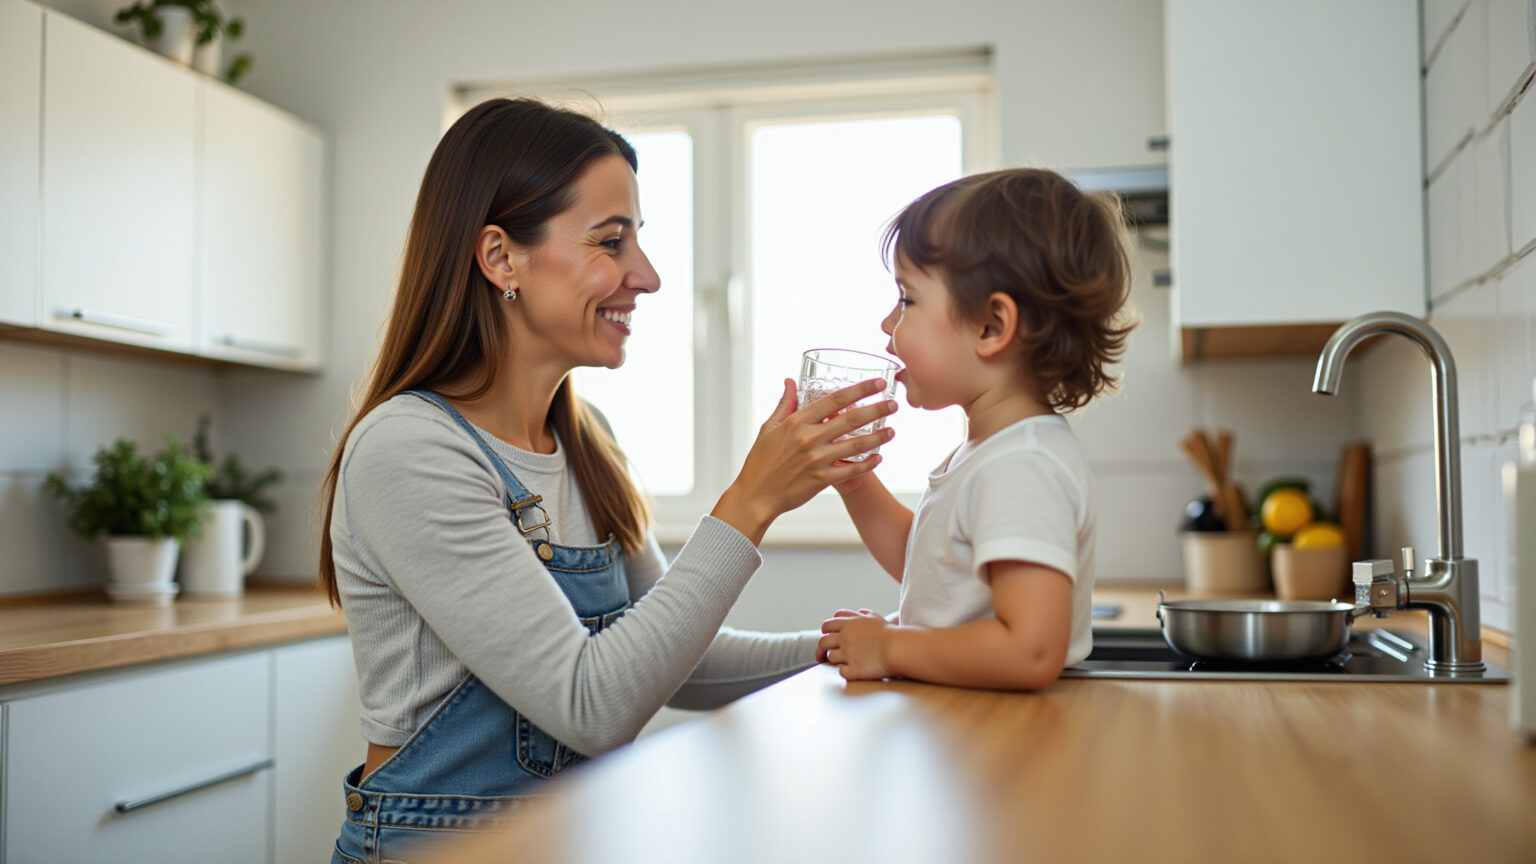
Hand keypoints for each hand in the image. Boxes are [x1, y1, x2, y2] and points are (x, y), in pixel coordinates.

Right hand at [713, 379, 896, 543]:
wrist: (756, 495)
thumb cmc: (761, 461)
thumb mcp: (769, 428)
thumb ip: (785, 404)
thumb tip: (790, 381)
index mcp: (797, 421)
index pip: (836, 399)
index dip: (860, 389)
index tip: (878, 383)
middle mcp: (809, 438)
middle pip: (852, 419)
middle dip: (877, 409)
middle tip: (894, 404)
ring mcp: (817, 460)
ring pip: (857, 444)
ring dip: (878, 437)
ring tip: (892, 430)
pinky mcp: (822, 479)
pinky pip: (852, 469)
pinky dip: (868, 463)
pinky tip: (879, 457)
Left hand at [817, 608, 893, 679]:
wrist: (899, 648)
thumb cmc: (890, 634)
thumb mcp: (876, 618)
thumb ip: (863, 614)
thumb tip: (858, 612)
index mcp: (849, 624)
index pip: (827, 625)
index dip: (825, 632)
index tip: (827, 637)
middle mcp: (845, 638)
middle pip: (822, 642)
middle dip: (819, 650)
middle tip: (821, 657)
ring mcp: (849, 654)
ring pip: (831, 657)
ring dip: (835, 660)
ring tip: (843, 663)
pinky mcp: (854, 669)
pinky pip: (842, 672)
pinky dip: (846, 672)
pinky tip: (852, 671)